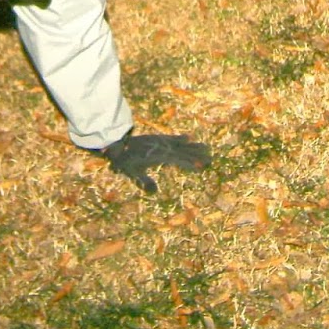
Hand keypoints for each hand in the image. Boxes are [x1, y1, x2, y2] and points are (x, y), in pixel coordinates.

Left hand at [96, 132, 212, 193]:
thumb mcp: (133, 173)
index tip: (201, 167)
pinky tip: (189, 137)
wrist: (117, 142)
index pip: (178, 160)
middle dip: (197, 155)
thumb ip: (144, 181)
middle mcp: (163, 147)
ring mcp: (161, 141)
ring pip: (181, 144)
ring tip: (207, 148)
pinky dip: (182, 138)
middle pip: (184, 151)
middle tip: (211, 159)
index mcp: (159, 156)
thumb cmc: (125, 161)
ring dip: (194, 146)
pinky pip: (173, 137)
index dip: (190, 164)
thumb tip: (154, 192)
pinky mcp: (158, 138)